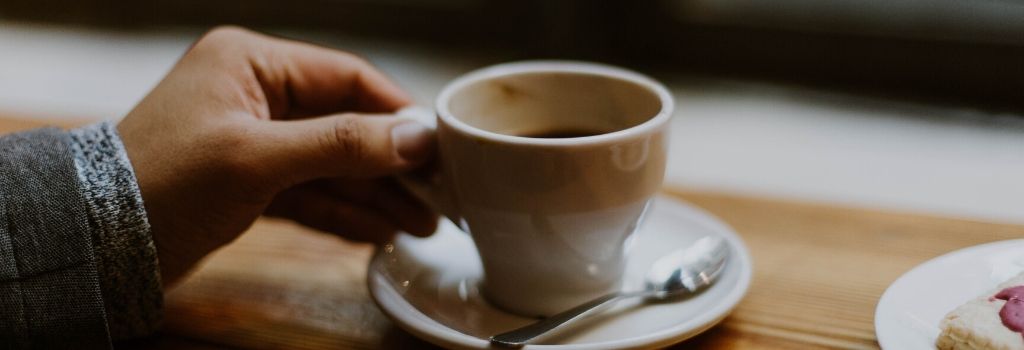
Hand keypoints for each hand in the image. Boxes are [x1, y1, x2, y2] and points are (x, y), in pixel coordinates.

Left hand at [117, 26, 436, 287]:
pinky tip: (381, 231)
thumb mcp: (257, 157)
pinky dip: (344, 212)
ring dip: (376, 193)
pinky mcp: (251, 184)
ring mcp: (255, 141)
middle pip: (347, 124)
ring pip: (334, 164)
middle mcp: (256, 95)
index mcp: (252, 63)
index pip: (347, 78)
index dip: (398, 112)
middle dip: (393, 163)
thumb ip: (342, 144)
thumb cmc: (162, 182)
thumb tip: (417, 138)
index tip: (440, 145)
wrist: (95, 242)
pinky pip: (312, 193)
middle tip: (441, 192)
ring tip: (424, 222)